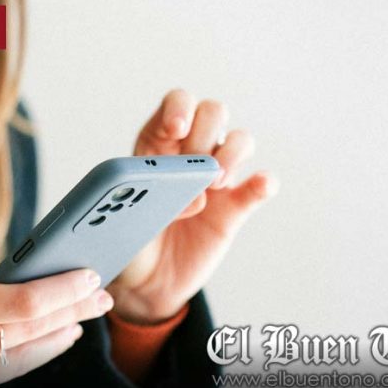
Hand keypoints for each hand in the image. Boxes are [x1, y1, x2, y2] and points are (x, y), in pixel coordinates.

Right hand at [0, 231, 113, 387]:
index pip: (22, 303)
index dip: (63, 290)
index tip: (90, 275)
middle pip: (35, 330)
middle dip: (76, 310)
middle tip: (102, 295)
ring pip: (29, 356)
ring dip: (63, 334)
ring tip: (85, 314)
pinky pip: (12, 370)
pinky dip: (39, 352)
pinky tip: (56, 336)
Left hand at [107, 89, 277, 324]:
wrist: (146, 283)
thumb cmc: (129, 242)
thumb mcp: (123, 219)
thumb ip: (150, 202)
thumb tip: (193, 197)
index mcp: (156, 146)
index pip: (176, 105)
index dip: (179, 108)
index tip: (177, 129)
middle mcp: (190, 154)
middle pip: (213, 113)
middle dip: (206, 133)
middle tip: (195, 166)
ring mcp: (216, 178)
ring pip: (241, 140)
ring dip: (232, 154)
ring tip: (214, 184)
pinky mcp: (235, 206)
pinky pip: (260, 185)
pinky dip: (264, 182)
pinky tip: (258, 186)